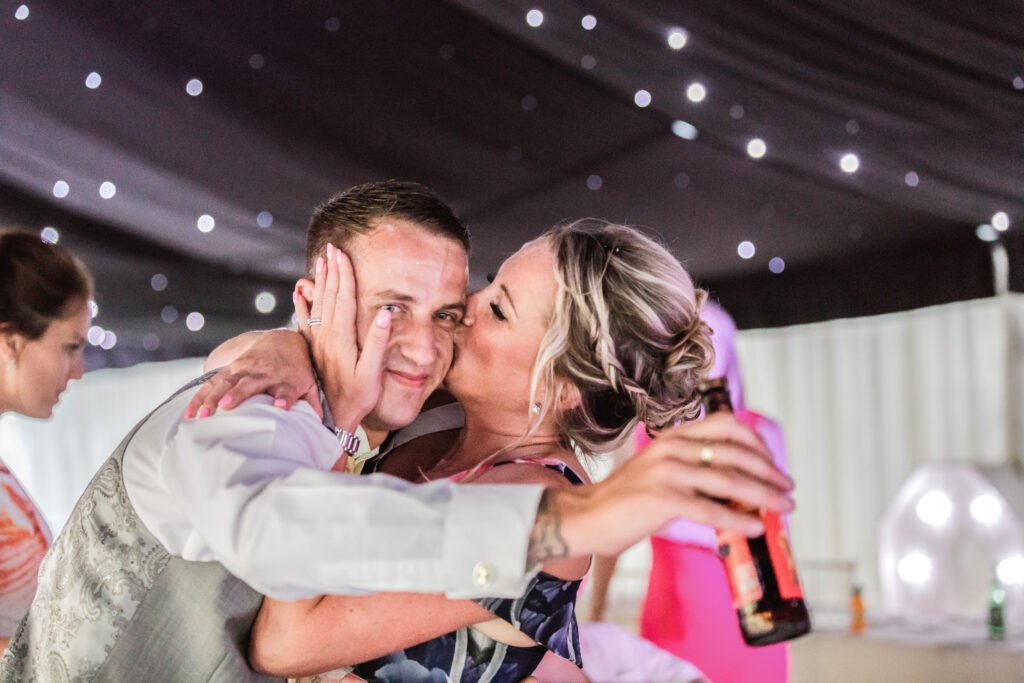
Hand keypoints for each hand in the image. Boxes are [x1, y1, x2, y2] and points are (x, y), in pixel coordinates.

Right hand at [185, 330, 317, 418]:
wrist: (281, 340)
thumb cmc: (297, 370)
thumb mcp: (310, 383)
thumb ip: (313, 402)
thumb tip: (322, 426)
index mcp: (288, 378)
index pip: (287, 389)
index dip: (285, 397)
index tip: (281, 406)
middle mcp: (264, 372)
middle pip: (250, 384)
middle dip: (238, 394)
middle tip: (226, 406)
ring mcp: (244, 369)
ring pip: (225, 383)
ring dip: (212, 397)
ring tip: (202, 415)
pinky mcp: (230, 370)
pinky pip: (211, 384)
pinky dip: (199, 398)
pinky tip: (189, 413)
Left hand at [295, 243, 391, 431]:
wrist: (334, 418)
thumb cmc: (358, 397)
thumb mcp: (373, 373)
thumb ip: (378, 343)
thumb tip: (386, 313)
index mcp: (343, 338)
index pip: (344, 298)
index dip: (344, 275)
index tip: (342, 254)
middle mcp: (327, 336)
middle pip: (329, 295)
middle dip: (331, 270)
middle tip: (330, 247)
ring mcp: (317, 342)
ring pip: (318, 303)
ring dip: (320, 280)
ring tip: (319, 261)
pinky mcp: (313, 349)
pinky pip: (305, 320)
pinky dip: (302, 303)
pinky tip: (299, 291)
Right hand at [528, 412, 794, 563]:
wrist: (585, 516)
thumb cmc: (625, 500)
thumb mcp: (661, 471)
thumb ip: (694, 470)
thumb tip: (740, 490)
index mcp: (674, 436)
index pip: (727, 425)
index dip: (757, 443)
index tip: (773, 465)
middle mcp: (672, 447)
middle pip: (736, 452)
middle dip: (769, 472)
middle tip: (787, 490)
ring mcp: (667, 471)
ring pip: (730, 479)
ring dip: (763, 496)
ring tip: (782, 509)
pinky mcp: (662, 499)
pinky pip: (710, 508)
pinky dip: (738, 520)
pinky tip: (754, 529)